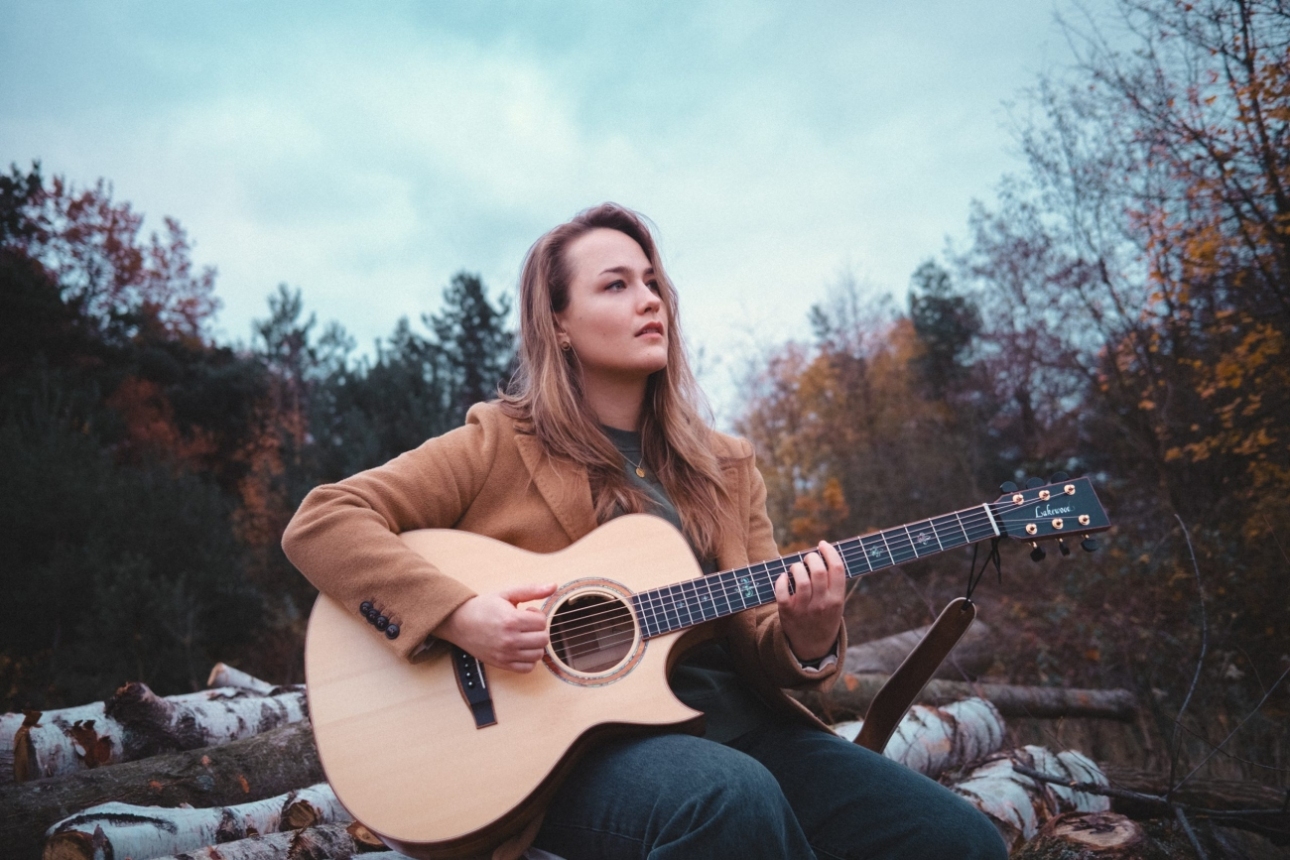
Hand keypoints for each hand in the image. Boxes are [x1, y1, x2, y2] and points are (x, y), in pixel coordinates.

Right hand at [433, 582, 556, 671]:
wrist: (459, 622)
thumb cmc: (483, 607)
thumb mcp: (507, 594)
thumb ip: (531, 590)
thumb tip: (553, 586)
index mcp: (511, 620)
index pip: (542, 622)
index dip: (537, 615)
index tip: (527, 612)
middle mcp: (509, 639)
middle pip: (543, 639)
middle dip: (538, 630)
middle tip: (526, 624)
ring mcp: (506, 654)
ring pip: (538, 654)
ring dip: (535, 644)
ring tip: (524, 635)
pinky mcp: (502, 664)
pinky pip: (527, 668)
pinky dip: (529, 659)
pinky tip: (521, 648)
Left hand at [774, 541, 844, 662]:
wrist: (812, 646)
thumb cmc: (824, 616)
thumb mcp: (836, 603)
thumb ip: (833, 582)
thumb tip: (824, 553)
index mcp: (837, 599)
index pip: (837, 569)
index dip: (830, 552)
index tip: (822, 544)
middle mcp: (822, 604)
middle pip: (818, 571)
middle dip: (811, 558)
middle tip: (808, 558)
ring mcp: (804, 609)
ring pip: (801, 580)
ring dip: (796, 567)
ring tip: (796, 567)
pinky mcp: (787, 613)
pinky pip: (782, 593)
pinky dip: (781, 581)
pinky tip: (783, 578)